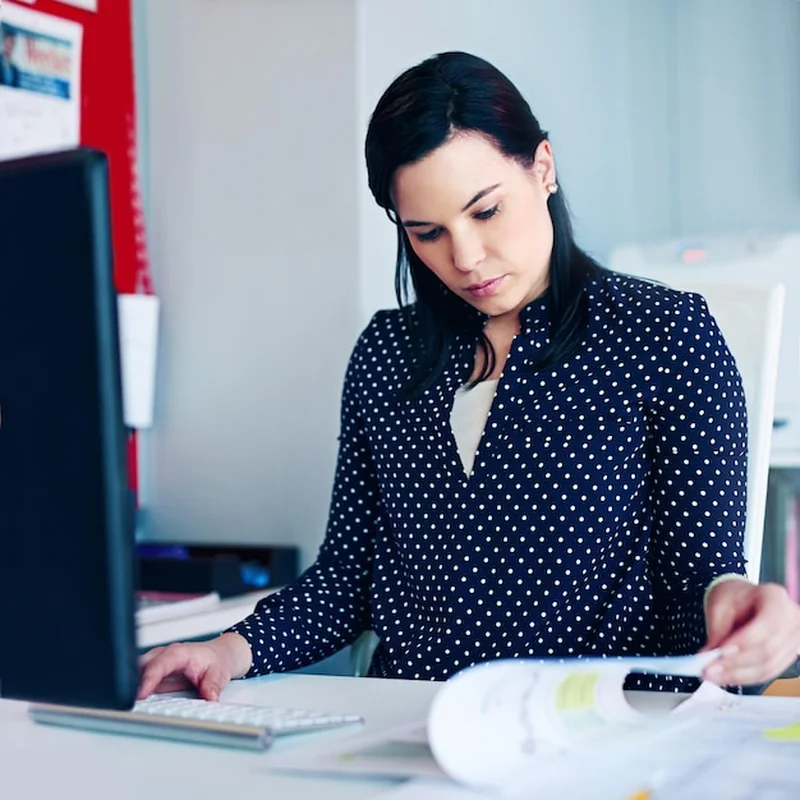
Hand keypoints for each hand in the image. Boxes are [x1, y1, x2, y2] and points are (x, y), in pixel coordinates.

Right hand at [137, 632, 252, 700]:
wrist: (220, 655)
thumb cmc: (217, 660)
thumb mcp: (219, 673)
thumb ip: (212, 686)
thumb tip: (209, 698)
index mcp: (179, 653)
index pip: (160, 664)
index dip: (149, 679)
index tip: (141, 694)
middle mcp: (164, 655)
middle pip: (141, 666)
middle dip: (132, 683)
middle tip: (130, 703)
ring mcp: (157, 663)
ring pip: (136, 672)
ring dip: (132, 687)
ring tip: (129, 705)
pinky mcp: (154, 673)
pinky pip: (139, 680)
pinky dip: (135, 690)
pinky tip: (134, 702)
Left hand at [701, 579, 799, 685]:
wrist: (742, 600)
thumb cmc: (733, 597)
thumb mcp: (719, 605)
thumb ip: (716, 630)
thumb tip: (709, 656)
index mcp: (775, 598)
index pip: (767, 625)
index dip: (744, 642)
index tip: (720, 652)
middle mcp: (790, 619)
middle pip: (768, 650)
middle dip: (736, 663)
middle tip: (709, 669)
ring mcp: (793, 639)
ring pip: (768, 666)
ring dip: (738, 675)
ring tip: (714, 675)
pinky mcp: (787, 655)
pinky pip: (768, 672)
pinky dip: (745, 677)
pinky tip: (726, 676)